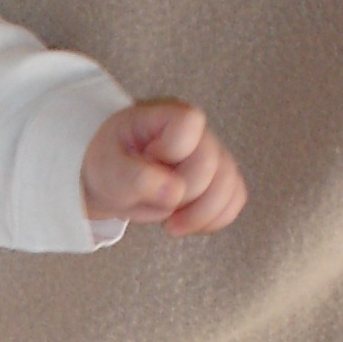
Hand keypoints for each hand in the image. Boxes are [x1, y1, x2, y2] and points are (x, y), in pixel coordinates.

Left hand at [81, 99, 247, 234]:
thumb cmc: (109, 166)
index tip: (148, 159)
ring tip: (170, 223)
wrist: (112, 180)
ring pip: (230, 186)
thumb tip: (174, 194)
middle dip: (181, 193)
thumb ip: (135, 178)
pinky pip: (235, 200)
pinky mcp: (221, 179)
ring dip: (199, 215)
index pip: (190, 124)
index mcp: (166, 117)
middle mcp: (198, 134)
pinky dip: (213, 220)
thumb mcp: (107, 170)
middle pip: (212, 165)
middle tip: (151, 197)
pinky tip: (187, 223)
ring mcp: (214, 156)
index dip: (172, 151)